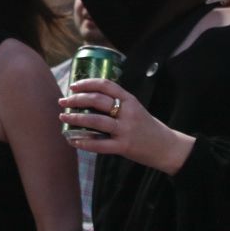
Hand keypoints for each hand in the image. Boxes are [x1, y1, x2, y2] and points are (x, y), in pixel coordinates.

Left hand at [60, 77, 192, 173]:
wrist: (166, 147)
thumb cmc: (147, 127)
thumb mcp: (136, 108)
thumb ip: (118, 103)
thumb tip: (90, 99)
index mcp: (130, 100)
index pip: (106, 85)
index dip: (87, 83)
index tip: (73, 86)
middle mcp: (128, 112)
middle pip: (97, 100)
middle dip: (76, 99)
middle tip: (63, 101)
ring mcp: (126, 130)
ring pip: (96, 121)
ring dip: (76, 118)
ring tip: (63, 117)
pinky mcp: (124, 147)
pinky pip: (100, 145)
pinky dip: (84, 142)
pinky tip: (73, 141)